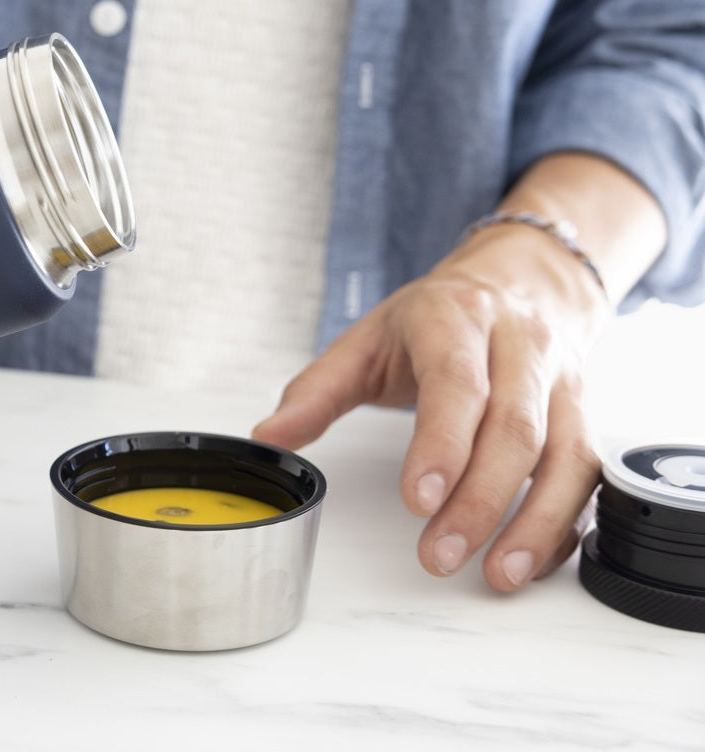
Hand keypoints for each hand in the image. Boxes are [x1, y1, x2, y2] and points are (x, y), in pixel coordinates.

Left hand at [253, 222, 610, 590]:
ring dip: (534, 522)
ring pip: (563, 456)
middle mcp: (519, 347)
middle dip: (479, 501)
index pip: (457, 384)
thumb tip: (269, 437)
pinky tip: (531, 558)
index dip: (443, 445)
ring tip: (497, 574)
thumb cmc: (436, 319)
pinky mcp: (583, 416)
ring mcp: (560, 382)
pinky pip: (585, 474)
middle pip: (513, 429)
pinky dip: (562, 522)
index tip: (419, 500)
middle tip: (440, 554)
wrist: (520, 281)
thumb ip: (316, 391)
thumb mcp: (366, 339)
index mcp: (456, 320)